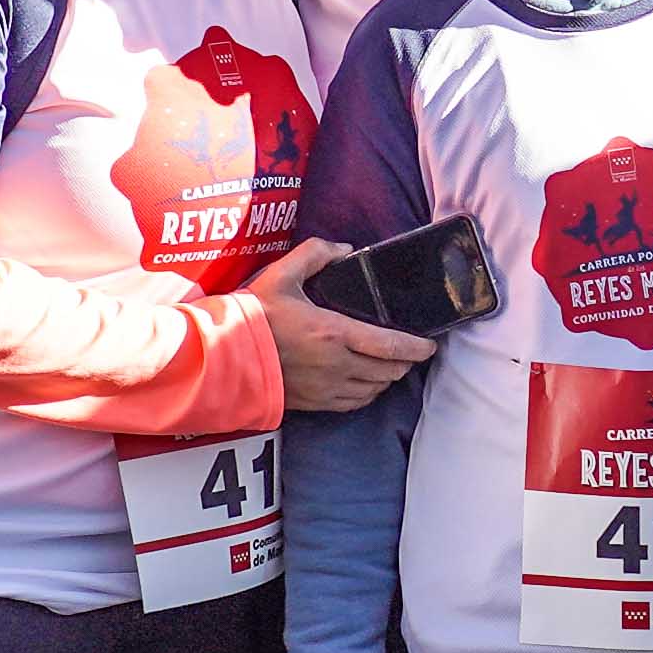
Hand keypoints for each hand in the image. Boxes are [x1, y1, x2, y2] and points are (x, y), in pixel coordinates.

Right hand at [250, 239, 435, 412]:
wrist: (223, 357)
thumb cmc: (252, 317)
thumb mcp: (282, 274)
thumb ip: (316, 254)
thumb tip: (344, 249)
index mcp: (334, 332)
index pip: (391, 345)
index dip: (417, 348)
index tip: (429, 345)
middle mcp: (336, 364)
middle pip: (388, 370)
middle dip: (406, 362)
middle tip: (412, 352)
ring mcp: (326, 388)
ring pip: (373, 389)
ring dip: (388, 378)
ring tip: (391, 366)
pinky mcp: (314, 403)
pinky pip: (353, 404)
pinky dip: (368, 394)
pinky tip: (367, 385)